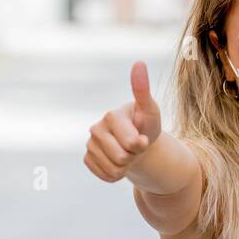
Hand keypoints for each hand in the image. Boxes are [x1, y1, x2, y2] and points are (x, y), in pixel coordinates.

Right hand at [84, 61, 162, 183]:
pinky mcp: (87, 159)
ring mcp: (90, 144)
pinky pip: (105, 176)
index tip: (142, 137)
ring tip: (127, 152)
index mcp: (111, 116)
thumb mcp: (150, 110)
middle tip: (134, 145)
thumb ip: (143, 90)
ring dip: (126, 166)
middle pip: (121, 158)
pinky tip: (118, 162)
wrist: (137, 142)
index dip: (142, 145)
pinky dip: (116, 174)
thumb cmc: (145, 125)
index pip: (132, 143)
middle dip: (134, 156)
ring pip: (113, 170)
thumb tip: (139, 63)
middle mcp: (96, 129)